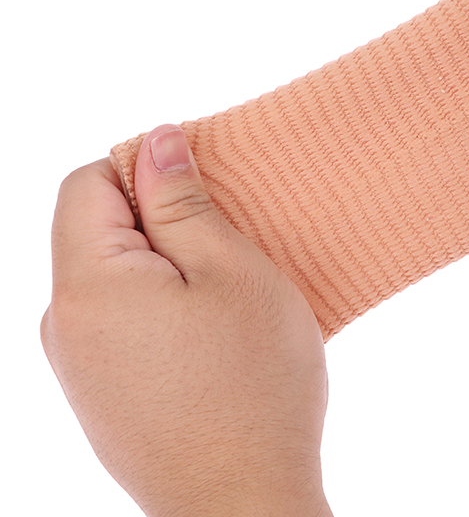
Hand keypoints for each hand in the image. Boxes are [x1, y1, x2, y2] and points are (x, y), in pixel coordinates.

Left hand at [41, 125, 331, 516]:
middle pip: (99, 229)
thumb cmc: (252, 385)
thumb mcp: (230, 271)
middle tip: (227, 250)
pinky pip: (120, 319)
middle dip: (162, 221)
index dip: (146, 171)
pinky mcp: (100, 393)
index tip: (204, 197)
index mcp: (86, 285)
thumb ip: (181, 201)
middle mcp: (64, 323)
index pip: (88, 182)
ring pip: (114, 275)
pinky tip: (209, 336)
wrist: (244, 507)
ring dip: (168, 266)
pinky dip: (162, 306)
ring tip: (224, 298)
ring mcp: (78, 365)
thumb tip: (154, 140)